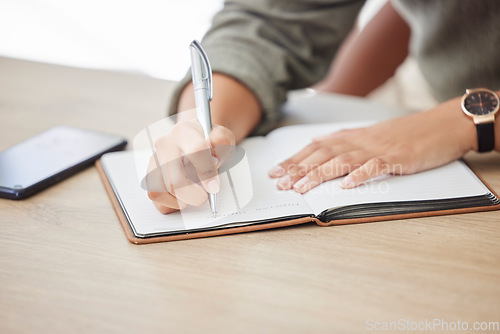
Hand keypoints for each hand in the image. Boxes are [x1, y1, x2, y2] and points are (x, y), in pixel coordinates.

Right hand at [147, 119, 234, 213]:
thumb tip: (214, 157)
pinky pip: (156, 197)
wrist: (194, 140)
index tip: (214, 187)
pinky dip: (171, 203)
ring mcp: (154, 160)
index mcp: (184, 131)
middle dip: (193, 195)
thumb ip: (222, 142)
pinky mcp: (149, 175)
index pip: (196, 151)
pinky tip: (182, 196)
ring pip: (159, 190)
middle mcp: (165, 144)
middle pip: (174, 180)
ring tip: (192, 194)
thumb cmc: (209, 142)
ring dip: (180, 200)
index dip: (207, 173)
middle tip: (204, 197)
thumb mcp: (222, 137)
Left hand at [268, 97, 476, 192]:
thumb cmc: (403, 134)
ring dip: (319, 174)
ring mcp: (377, 150)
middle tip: (279, 183)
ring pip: (341, 162)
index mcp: (351, 137)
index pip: (315, 148)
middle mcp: (359, 142)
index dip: (293, 160)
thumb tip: (317, 146)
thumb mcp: (368, 135)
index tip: (275, 171)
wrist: (439, 125)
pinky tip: (346, 186)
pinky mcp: (396, 158)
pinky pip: (375, 167)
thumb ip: (344, 142)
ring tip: (301, 187)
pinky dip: (359, 176)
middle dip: (298, 169)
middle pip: (322, 155)